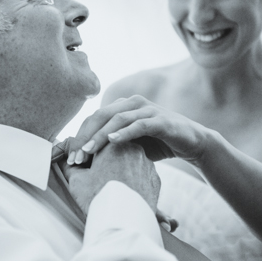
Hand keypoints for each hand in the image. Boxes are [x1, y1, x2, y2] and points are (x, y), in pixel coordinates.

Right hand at [62, 141, 160, 212]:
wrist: (124, 221)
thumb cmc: (99, 199)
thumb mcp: (77, 180)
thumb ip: (70, 166)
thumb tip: (67, 160)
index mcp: (113, 144)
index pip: (98, 144)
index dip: (88, 156)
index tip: (83, 166)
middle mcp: (134, 149)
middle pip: (116, 151)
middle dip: (106, 161)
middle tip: (97, 178)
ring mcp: (147, 164)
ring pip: (130, 163)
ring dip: (121, 170)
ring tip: (111, 188)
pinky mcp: (155, 179)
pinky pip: (141, 176)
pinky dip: (133, 182)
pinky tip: (124, 194)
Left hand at [68, 95, 212, 165]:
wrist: (192, 143)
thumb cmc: (158, 144)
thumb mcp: (131, 144)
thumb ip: (111, 145)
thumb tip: (83, 157)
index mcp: (123, 106)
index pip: (94, 118)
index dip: (80, 136)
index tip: (70, 157)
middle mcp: (133, 103)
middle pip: (101, 116)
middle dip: (85, 137)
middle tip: (75, 157)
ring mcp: (148, 109)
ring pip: (118, 119)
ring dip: (101, 136)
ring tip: (88, 151)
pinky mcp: (161, 120)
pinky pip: (140, 124)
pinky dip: (125, 132)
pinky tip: (113, 141)